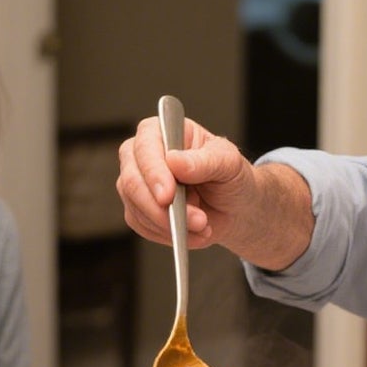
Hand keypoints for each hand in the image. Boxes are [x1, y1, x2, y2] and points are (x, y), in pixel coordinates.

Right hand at [117, 115, 315, 271]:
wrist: (236, 208)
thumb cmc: (231, 176)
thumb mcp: (228, 162)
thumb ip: (204, 161)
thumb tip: (174, 161)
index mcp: (160, 131)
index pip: (145, 148)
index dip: (154, 173)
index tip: (169, 196)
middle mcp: (141, 156)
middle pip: (131, 181)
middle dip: (163, 208)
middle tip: (197, 221)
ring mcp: (137, 184)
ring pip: (137, 209)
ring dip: (172, 225)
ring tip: (204, 226)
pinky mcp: (138, 211)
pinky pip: (144, 227)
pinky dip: (169, 235)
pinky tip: (193, 233)